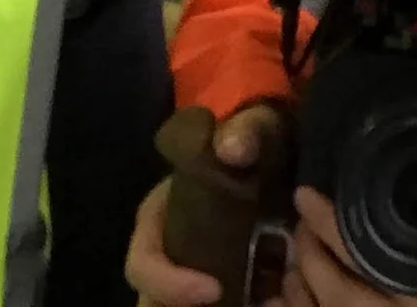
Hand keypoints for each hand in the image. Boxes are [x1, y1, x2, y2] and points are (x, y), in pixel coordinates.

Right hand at [129, 104, 290, 306]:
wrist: (274, 150)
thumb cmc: (252, 138)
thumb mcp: (254, 128)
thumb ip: (245, 132)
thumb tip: (231, 148)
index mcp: (158, 214)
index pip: (142, 262)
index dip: (168, 283)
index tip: (213, 289)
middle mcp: (165, 245)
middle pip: (151, 299)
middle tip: (228, 305)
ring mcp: (187, 265)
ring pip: (174, 306)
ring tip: (244, 302)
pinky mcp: (213, 278)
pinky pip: (208, 304)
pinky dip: (229, 304)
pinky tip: (259, 300)